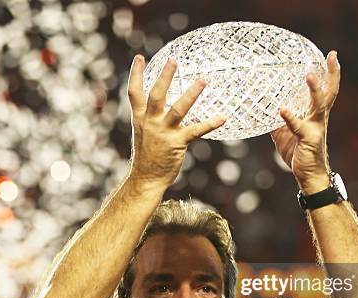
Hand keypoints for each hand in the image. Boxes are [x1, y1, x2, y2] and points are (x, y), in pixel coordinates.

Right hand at [127, 55, 225, 189]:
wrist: (146, 179)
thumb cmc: (147, 157)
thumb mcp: (143, 133)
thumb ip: (150, 118)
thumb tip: (161, 106)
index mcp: (140, 119)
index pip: (135, 93)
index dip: (136, 74)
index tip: (140, 57)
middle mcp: (150, 122)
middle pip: (156, 95)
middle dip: (164, 77)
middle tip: (174, 60)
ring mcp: (163, 132)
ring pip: (178, 109)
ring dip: (191, 94)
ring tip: (203, 79)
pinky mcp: (177, 143)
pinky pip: (196, 130)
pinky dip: (210, 124)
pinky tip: (222, 117)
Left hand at [270, 50, 340, 193]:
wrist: (308, 175)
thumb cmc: (297, 151)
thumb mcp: (283, 132)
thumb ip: (277, 118)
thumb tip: (262, 107)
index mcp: (315, 114)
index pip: (325, 90)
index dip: (328, 73)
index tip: (331, 55)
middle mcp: (319, 117)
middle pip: (329, 92)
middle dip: (332, 74)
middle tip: (332, 56)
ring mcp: (316, 127)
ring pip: (318, 105)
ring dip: (314, 90)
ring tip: (309, 75)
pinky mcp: (309, 139)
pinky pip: (298, 126)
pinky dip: (290, 118)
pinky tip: (282, 110)